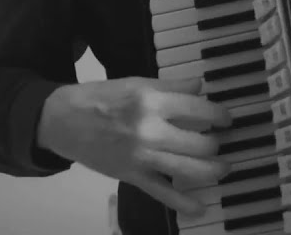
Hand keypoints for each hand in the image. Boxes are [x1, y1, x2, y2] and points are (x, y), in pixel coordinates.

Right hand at [37, 76, 232, 215]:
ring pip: (189, 169)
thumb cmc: (100, 98)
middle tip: (219, 143)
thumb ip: (171, 86)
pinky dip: (183, 204)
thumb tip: (200, 86)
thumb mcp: (136, 82)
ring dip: (213, 171)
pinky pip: (163, 193)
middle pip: (201, 143)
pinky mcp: (132, 176)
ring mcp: (142, 156)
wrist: (63, 121)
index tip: (226, 119)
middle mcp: (150, 129)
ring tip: (223, 168)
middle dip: (216, 144)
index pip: (200, 109)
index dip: (220, 115)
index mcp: (152, 101)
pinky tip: (200, 207)